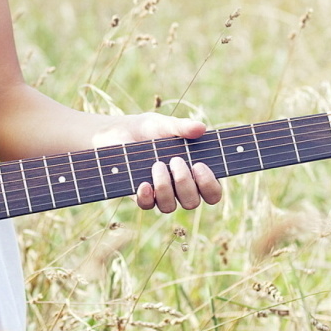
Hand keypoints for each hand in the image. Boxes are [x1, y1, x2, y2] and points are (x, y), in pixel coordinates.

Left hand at [92, 112, 223, 212]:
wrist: (117, 132)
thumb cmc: (147, 129)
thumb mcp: (164, 124)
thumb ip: (182, 127)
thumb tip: (201, 128)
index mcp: (194, 173)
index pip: (212, 193)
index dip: (210, 186)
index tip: (199, 165)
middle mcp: (179, 188)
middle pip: (192, 202)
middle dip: (185, 183)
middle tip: (175, 160)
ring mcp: (159, 194)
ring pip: (169, 207)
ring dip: (165, 187)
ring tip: (157, 164)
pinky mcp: (140, 195)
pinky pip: (147, 206)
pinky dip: (146, 196)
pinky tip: (143, 183)